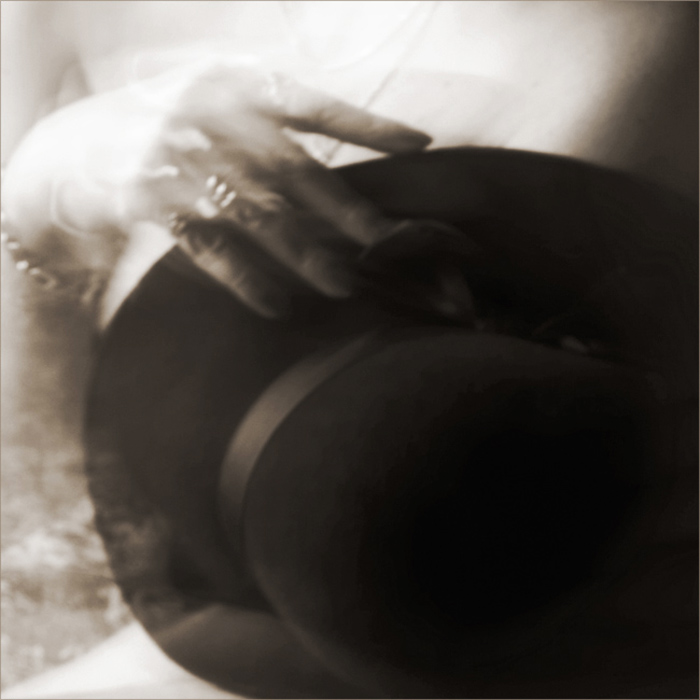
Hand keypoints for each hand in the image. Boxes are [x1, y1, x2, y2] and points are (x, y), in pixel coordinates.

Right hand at [3, 59, 431, 317]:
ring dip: (303, 252)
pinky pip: (207, 244)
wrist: (65, 154)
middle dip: (344, 209)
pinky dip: (245, 278)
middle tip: (387, 243)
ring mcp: (173, 151)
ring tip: (343, 285)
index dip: (366, 124)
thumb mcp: (210, 110)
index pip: (311, 102)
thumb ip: (267, 131)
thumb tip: (335, 181)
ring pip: (255, 209)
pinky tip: (278, 305)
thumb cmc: (160, 136)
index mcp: (230, 82)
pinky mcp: (144, 195)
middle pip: (292, 166)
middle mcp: (205, 109)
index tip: (421, 142)